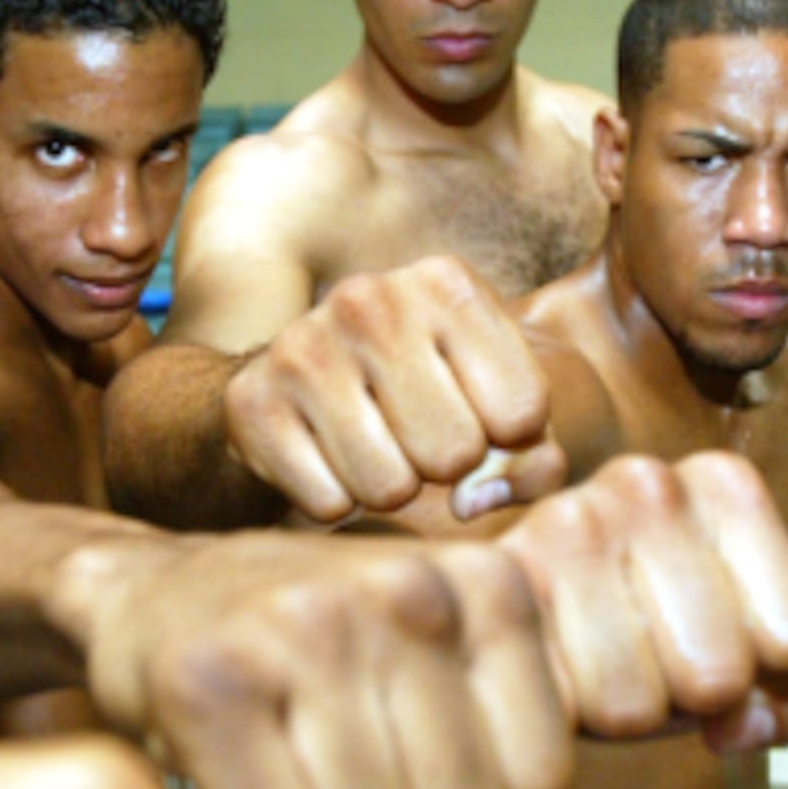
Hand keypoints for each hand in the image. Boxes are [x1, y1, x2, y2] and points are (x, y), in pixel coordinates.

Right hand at [61, 531, 573, 788]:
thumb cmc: (315, 650)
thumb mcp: (438, 674)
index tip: (427, 777)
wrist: (157, 594)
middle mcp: (407, 587)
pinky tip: (245, 776)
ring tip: (296, 763)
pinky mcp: (211, 676)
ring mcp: (306, 623)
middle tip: (354, 774)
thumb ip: (495, 776)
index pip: (543, 781)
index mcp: (488, 582)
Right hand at [224, 256, 565, 522]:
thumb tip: (474, 501)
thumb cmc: (433, 398)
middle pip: (455, 453)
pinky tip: (326, 457)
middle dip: (445, 468)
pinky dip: (336, 502)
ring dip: (390, 490)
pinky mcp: (252, 400)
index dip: (508, 441)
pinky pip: (329, 505)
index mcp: (448, 284)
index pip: (523, 413)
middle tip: (418, 438)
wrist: (302, 383)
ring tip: (375, 447)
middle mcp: (372, 300)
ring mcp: (304, 345)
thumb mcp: (503, 411)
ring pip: (390, 487)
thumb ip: (536, 462)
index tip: (480, 416)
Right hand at [498, 453, 787, 752]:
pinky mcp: (501, 579)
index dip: (761, 672)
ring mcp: (569, 523)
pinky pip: (569, 705)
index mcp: (724, 483)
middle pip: (721, 672)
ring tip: (600, 664)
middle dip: (689, 698)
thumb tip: (747, 725)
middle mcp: (649, 482)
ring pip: (642, 700)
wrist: (519, 617)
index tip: (715, 641)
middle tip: (651, 661)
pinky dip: (570, 717)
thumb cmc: (638, 629)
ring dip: (626, 710)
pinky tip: (556, 673)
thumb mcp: (739, 651)